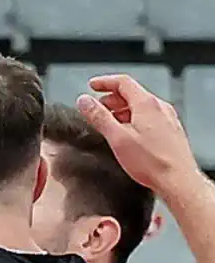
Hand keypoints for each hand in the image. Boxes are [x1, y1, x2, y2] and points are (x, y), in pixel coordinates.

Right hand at [78, 75, 201, 193]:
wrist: (178, 180)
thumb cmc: (153, 162)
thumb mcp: (117, 138)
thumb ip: (99, 117)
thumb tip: (85, 102)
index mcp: (147, 104)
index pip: (123, 82)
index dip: (104, 82)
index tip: (93, 85)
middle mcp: (160, 108)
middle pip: (132, 93)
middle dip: (111, 99)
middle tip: (96, 107)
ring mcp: (168, 119)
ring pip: (141, 106)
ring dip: (122, 110)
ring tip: (109, 122)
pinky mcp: (171, 130)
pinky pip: (149, 117)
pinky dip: (134, 119)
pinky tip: (127, 134)